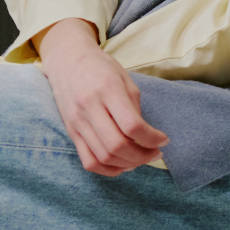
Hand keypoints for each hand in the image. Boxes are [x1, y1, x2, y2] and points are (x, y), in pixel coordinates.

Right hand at [37, 19, 167, 176]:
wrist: (65, 60)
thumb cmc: (99, 67)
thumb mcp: (124, 78)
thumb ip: (134, 108)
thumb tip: (144, 137)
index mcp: (106, 89)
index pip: (132, 126)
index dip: (152, 139)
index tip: (163, 139)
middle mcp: (88, 107)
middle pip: (118, 146)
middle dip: (143, 156)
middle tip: (155, 152)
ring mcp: (76, 121)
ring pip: (104, 157)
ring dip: (128, 164)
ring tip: (141, 158)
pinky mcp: (70, 131)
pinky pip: (88, 160)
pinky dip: (108, 169)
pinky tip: (122, 164)